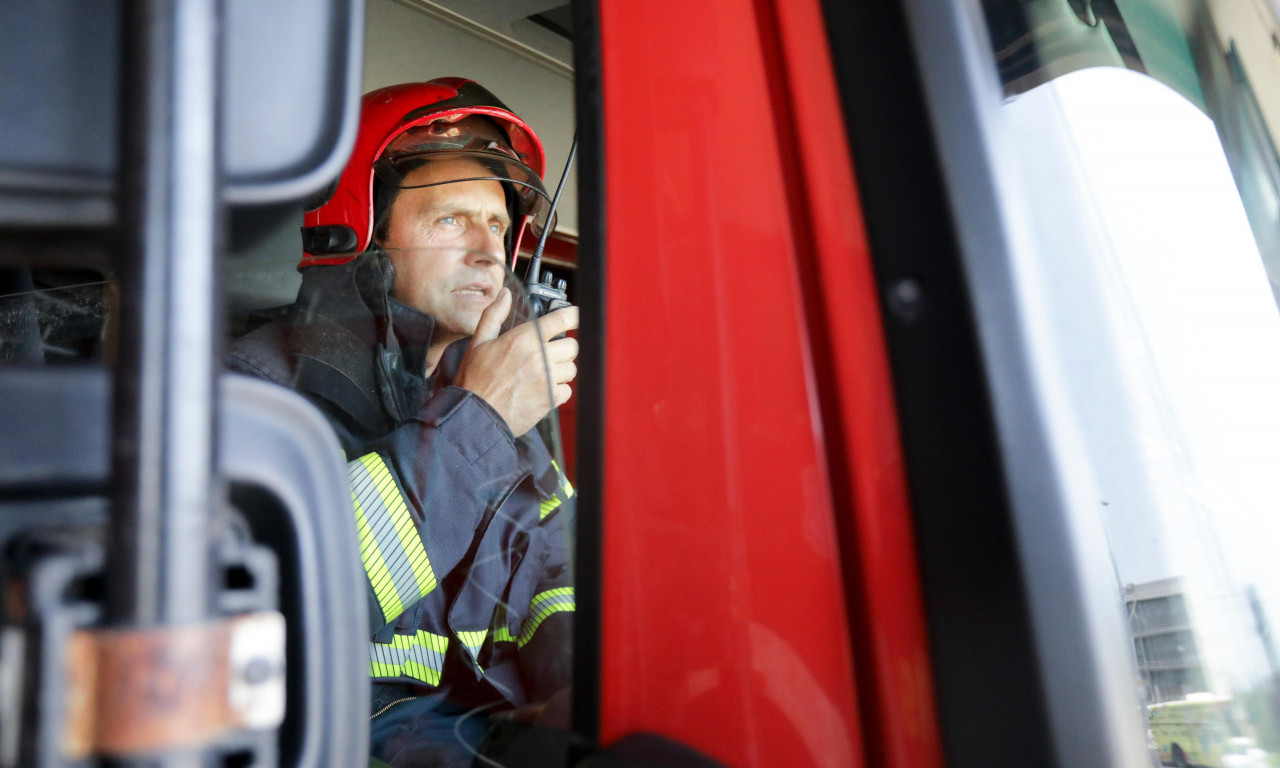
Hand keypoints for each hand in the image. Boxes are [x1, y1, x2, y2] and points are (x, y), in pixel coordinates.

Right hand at [453, 288, 579, 436]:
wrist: (476, 415)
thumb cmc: (475, 381)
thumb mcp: (478, 342)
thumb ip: (494, 315)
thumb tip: (505, 295)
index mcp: (523, 339)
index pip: (560, 320)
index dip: (572, 315)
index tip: (575, 315)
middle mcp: (539, 357)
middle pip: (572, 345)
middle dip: (564, 348)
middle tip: (551, 353)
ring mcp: (547, 378)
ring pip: (572, 368)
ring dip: (562, 369)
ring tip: (544, 373)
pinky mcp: (550, 399)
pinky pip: (568, 390)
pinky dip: (559, 390)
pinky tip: (543, 389)